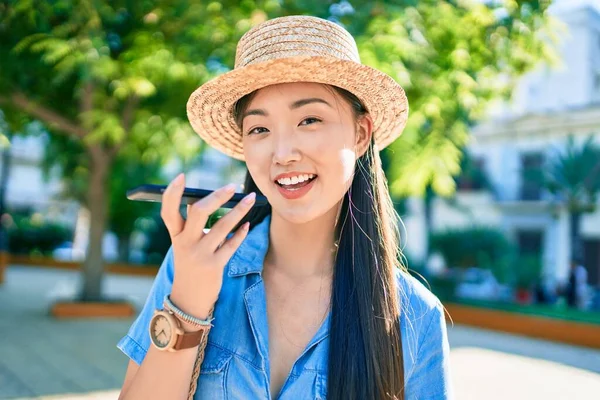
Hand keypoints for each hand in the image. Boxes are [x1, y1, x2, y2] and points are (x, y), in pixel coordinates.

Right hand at [160, 173, 255, 318]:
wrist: (188, 300)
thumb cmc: (189, 265)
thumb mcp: (184, 246)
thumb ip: (191, 225)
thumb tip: (207, 199)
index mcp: (175, 236)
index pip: (168, 211)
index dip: (172, 193)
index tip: (181, 176)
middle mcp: (185, 244)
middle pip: (200, 212)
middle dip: (218, 196)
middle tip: (232, 186)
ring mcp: (200, 255)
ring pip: (223, 226)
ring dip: (239, 210)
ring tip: (250, 199)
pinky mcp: (214, 266)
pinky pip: (231, 245)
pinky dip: (240, 233)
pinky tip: (247, 225)